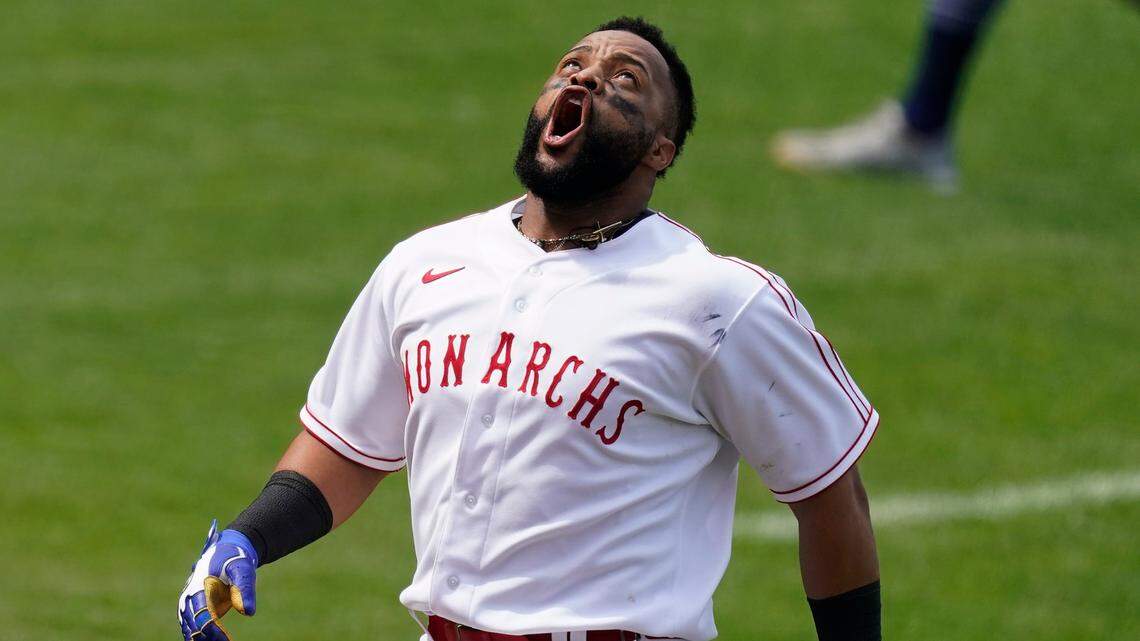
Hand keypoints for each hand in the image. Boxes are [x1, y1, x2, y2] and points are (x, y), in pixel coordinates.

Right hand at [178, 520, 258, 639]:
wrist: (227, 551)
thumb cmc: (235, 559)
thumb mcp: (243, 568)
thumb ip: (245, 588)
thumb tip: (248, 612)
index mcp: (199, 586)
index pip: (201, 613)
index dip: (212, 628)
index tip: (226, 639)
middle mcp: (189, 596)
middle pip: (192, 622)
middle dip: (206, 636)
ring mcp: (189, 602)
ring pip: (189, 626)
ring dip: (200, 638)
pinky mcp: (194, 607)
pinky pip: (192, 625)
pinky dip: (199, 636)